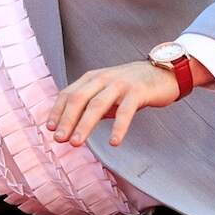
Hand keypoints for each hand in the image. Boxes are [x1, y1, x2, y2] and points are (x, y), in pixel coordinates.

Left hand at [47, 60, 182, 146]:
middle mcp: (102, 79)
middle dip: (66, 120)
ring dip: (84, 125)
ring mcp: (119, 84)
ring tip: (76, 143)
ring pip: (96, 105)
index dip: (57, 111)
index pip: (67, 94)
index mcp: (91, 78)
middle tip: (58, 139)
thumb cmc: (132, 85)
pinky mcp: (138, 91)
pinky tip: (113, 142)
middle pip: (78, 99)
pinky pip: (125, 111)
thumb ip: (92, 105)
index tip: (49, 128)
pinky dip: (118, 127)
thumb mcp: (107, 91)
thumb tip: (74, 126)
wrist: (165, 71)